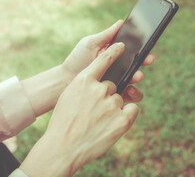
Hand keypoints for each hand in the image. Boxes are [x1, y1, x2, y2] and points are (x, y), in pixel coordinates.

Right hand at [20, 43, 138, 176]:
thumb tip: (100, 84)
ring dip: (112, 107)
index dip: (114, 51)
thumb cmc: (63, 122)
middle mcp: (99, 89)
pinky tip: (113, 123)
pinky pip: (132, 108)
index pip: (104, 59)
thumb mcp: (69, 96)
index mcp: (84, 80)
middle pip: (112, 85)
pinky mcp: (122, 120)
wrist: (62, 148)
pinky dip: (126, 114)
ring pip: (119, 99)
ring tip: (98, 122)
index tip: (121, 45)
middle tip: (94, 112)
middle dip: (106, 96)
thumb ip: (84, 86)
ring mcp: (111, 104)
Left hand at [63, 20, 154, 101]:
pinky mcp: (114, 94)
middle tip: (148, 59)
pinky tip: (130, 90)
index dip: (141, 47)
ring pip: (134, 79)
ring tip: (137, 76)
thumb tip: (122, 22)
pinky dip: (132, 93)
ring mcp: (117, 80)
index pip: (132, 49)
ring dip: (137, 76)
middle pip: (136, 63)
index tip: (148, 44)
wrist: (65, 81)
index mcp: (113, 53)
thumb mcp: (91, 43)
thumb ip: (107, 35)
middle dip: (144, 61)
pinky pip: (127, 94)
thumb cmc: (77, 60)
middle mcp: (118, 67)